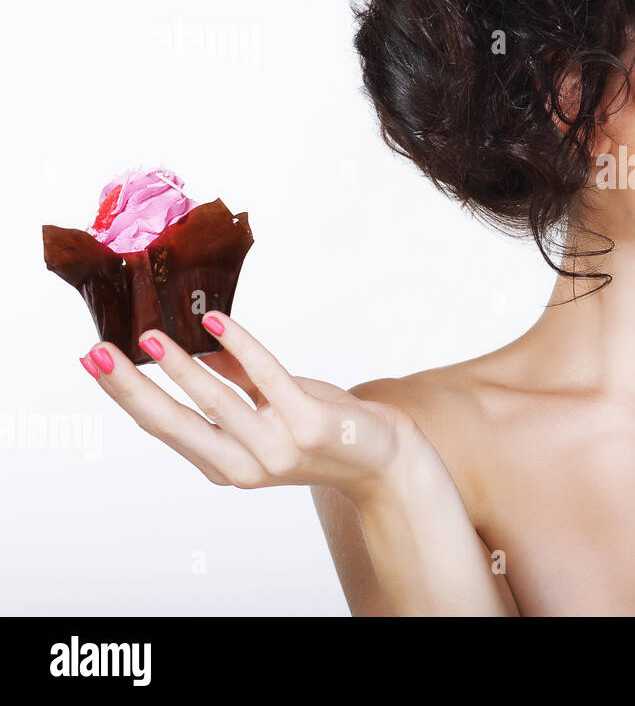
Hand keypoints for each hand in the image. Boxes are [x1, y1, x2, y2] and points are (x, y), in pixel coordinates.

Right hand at [79, 311, 429, 504]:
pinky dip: (244, 348)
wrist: (385, 458)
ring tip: (151, 337)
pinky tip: (220, 323)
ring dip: (182, 367)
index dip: (128, 395)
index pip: (165, 428)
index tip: (94, 362)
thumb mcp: (272, 408)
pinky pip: (269, 379)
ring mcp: (279, 449)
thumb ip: (235, 383)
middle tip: (97, 352)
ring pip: (218, 402)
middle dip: (132, 387)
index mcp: (226, 465)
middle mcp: (246, 465)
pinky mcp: (311, 425)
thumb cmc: (326, 429)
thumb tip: (197, 343)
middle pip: (175, 424)